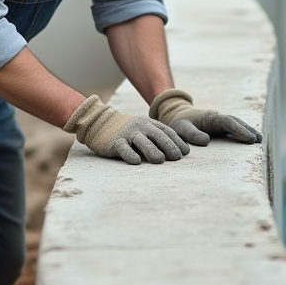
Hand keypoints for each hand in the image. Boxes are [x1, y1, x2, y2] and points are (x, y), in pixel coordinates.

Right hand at [64, 95, 189, 164]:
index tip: (186, 152)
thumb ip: (157, 138)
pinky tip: (136, 161)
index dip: (177, 141)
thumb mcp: (143, 129)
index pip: (166, 132)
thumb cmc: (127, 131)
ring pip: (141, 141)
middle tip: (177, 157)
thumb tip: (178, 153)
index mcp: (149, 124)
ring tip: (160, 160)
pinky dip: (130, 154)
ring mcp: (127, 133)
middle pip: (157, 136)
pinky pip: (123, 148)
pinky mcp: (115, 141)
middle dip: (168, 146)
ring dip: (151, 151)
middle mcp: (140, 127)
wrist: (99, 122)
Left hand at [149, 89, 261, 146]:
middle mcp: (217, 117)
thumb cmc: (178, 124)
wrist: (177, 116)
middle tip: (258, 140)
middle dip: (248, 130)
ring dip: (248, 130)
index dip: (239, 130)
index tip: (249, 139)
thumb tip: (207, 140)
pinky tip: (251, 139)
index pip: (228, 122)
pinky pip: (234, 127)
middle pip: (236, 121)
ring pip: (237, 123)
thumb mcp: (181, 128)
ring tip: (259, 140)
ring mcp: (220, 121)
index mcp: (210, 117)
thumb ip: (191, 133)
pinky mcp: (220, 126)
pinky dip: (243, 132)